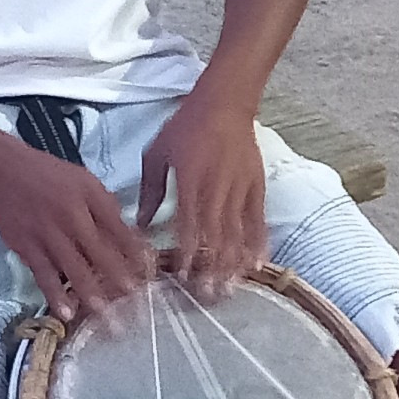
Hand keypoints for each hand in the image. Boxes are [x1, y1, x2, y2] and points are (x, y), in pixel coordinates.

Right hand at [0, 140, 155, 320]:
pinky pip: (44, 275)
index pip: (119, 230)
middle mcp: (71, 218)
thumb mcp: (85, 181)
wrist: (4, 169)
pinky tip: (66, 312)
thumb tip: (128, 234)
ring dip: (91, 292)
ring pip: (74, 268)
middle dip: (119, 278)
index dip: (136, 253)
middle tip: (134, 299)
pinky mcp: (27, 247)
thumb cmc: (47, 175)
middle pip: (100, 253)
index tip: (149, 273)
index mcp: (90, 200)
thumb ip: (106, 207)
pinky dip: (56, 294)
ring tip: (106, 314)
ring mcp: (48, 235)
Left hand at [136, 88, 267, 292]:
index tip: (184, 273)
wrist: (224, 104)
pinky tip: (256, 265)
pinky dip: (258, 243)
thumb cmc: (185, 128)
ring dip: (234, 262)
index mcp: (189, 179)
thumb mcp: (157, 154)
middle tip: (208, 294)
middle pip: (216, 234)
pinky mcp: (256, 186)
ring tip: (230, 288)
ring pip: (238, 231)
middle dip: (212, 266)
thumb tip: (140, 223)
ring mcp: (239, 187)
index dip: (188, 250)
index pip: (189, 222)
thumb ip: (150, 190)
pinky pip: (258, 220)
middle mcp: (216, 187)